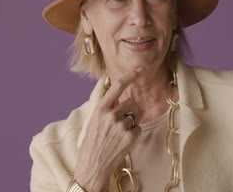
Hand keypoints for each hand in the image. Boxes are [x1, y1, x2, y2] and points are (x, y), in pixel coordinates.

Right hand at [74, 68, 143, 191]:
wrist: (93, 165)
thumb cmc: (92, 142)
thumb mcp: (94, 121)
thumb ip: (107, 108)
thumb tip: (121, 98)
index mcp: (100, 108)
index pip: (118, 86)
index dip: (130, 76)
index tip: (140, 68)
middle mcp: (111, 115)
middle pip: (130, 102)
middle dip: (127, 110)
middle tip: (116, 124)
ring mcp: (121, 126)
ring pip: (134, 116)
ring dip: (129, 123)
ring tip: (116, 135)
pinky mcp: (130, 136)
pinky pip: (138, 128)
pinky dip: (133, 134)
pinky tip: (122, 141)